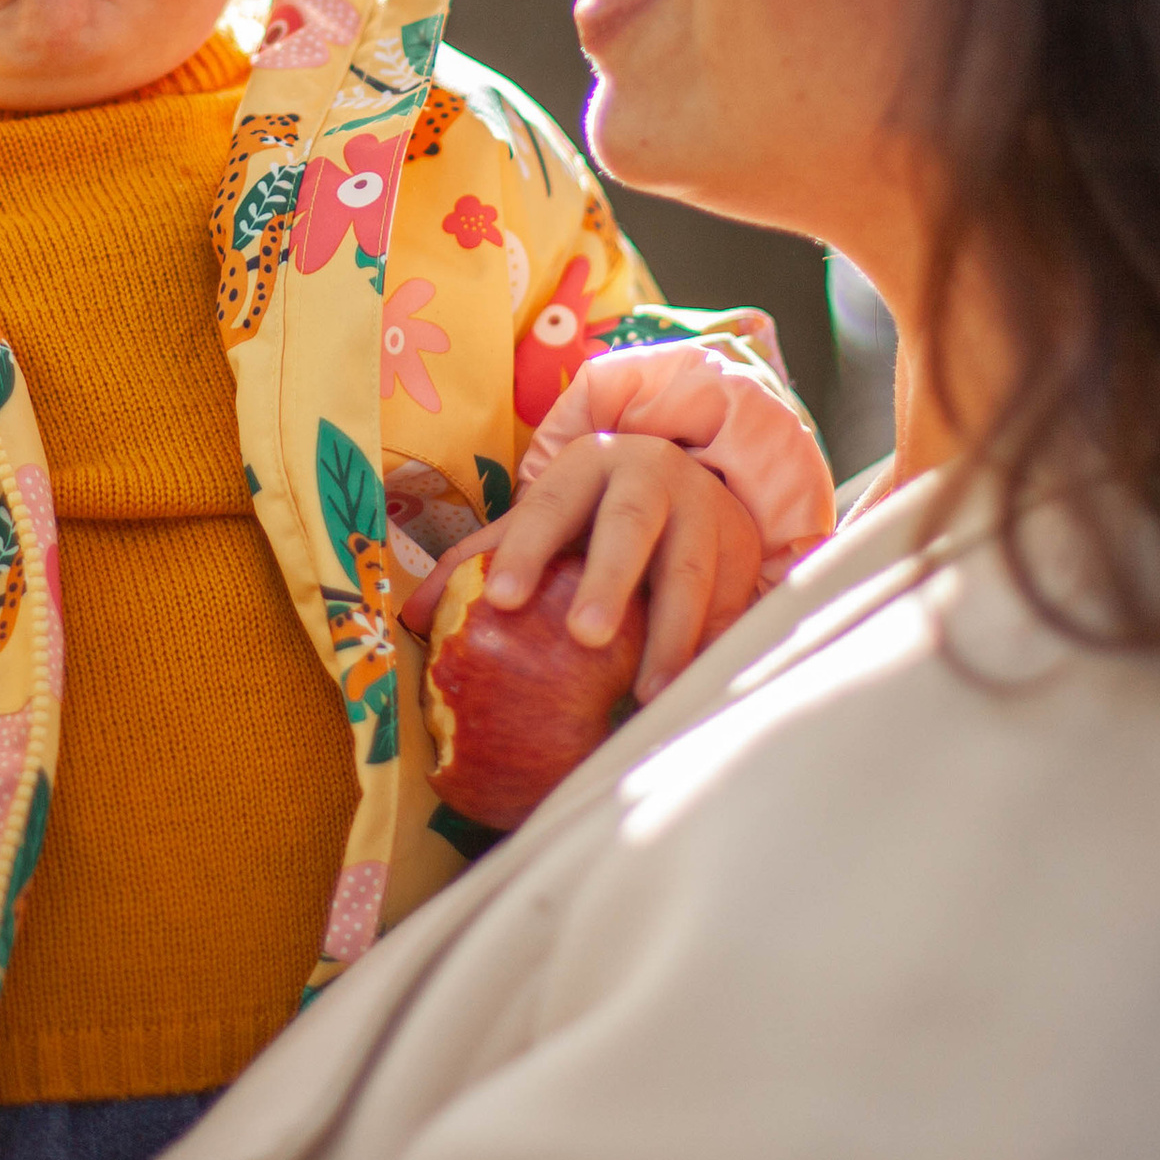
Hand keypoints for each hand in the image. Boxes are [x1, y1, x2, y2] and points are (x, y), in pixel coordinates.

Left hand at [404, 432, 762, 701]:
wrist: (689, 475)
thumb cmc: (595, 510)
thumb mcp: (543, 517)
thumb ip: (482, 559)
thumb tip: (415, 620)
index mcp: (586, 465)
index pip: (549, 507)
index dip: (524, 550)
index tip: (498, 601)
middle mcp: (649, 477)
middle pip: (630, 525)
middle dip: (609, 580)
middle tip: (585, 637)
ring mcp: (704, 511)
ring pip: (690, 572)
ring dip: (672, 636)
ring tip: (648, 694)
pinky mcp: (744, 551)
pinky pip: (730, 606)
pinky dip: (711, 652)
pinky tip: (693, 694)